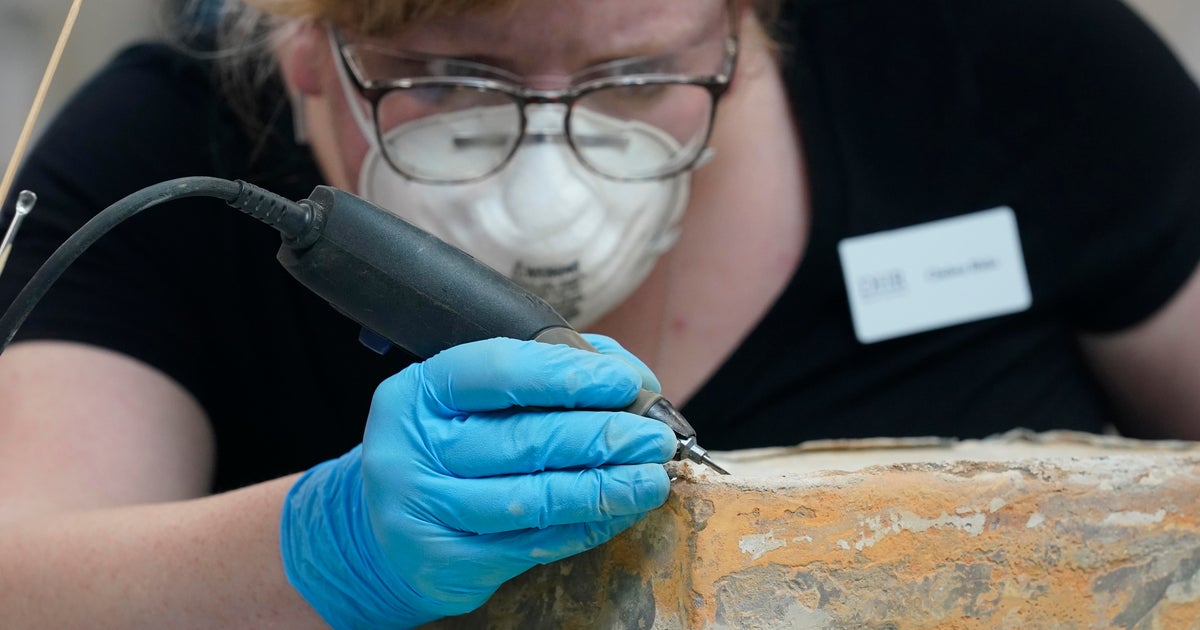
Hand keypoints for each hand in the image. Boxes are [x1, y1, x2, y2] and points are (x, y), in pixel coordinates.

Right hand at [280, 336, 675, 628]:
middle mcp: (413, 450)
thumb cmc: (443, 448)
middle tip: (654, 436)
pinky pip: (534, 543)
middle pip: (524, 440)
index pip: (499, 371)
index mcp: (419, 392)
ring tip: (651, 478)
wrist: (376, 532)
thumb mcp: (467, 399)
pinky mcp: (449, 562)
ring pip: (533, 499)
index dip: (568, 375)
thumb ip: (543, 373)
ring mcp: (427, 511)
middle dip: (602, 436)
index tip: (624, 382)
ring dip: (604, 488)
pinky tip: (619, 510)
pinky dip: (585, 525)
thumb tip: (629, 379)